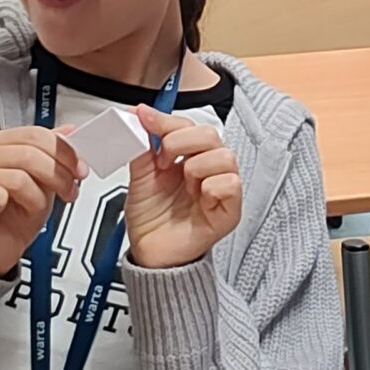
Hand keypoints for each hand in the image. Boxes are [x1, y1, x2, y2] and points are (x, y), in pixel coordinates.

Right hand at [0, 128, 81, 276]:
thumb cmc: (13, 214)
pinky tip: (6, 208)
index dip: (63, 152)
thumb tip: (69, 132)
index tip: (79, 168)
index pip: (36, 134)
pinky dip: (8, 203)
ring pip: (19, 177)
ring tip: (37, 207)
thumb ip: (52, 154)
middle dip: (58, 175)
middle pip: (30, 153)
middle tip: (68, 191)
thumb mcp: (42, 180)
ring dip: (37, 197)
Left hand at [124, 107, 241, 268]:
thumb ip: (142, 145)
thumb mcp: (140, 175)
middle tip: (162, 162)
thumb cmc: (151, 218)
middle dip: (180, 142)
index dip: (167, 120)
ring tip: (184, 186)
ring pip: (224, 156)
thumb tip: (138, 117)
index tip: (144, 118)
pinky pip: (231, 184)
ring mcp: (221, 188)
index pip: (189, 126)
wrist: (150, 252)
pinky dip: (211, 187)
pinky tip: (198, 198)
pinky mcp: (230, 210)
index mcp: (189, 157)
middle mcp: (208, 169)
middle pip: (210, 134)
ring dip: (195, 167)